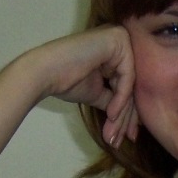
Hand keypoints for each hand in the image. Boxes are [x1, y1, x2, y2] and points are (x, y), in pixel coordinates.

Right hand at [20, 26, 139, 147]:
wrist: (44, 72)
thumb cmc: (66, 81)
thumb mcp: (98, 92)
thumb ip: (115, 99)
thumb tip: (132, 120)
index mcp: (115, 50)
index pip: (128, 85)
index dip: (127, 113)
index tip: (127, 137)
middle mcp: (121, 39)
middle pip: (131, 85)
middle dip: (126, 118)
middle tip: (124, 140)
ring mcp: (120, 37)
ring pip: (130, 84)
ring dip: (122, 114)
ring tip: (114, 135)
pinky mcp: (118, 39)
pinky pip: (127, 77)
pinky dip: (120, 99)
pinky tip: (111, 115)